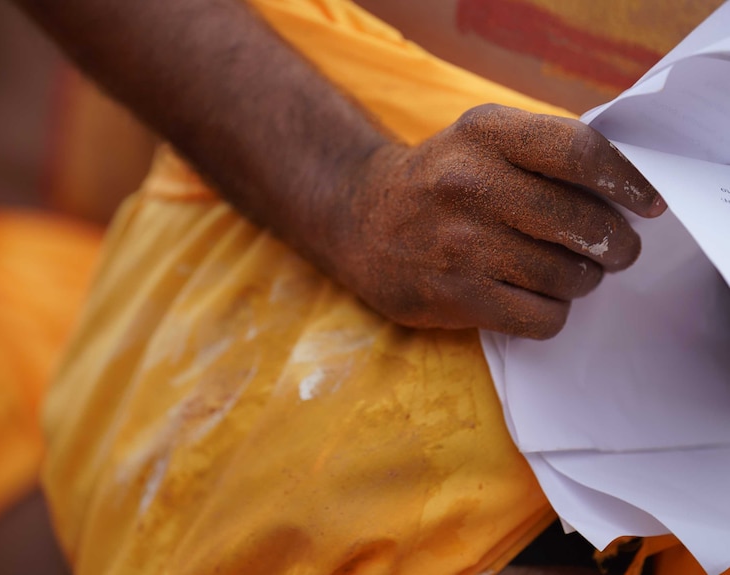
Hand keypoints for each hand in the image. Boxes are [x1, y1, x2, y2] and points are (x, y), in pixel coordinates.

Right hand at [322, 104, 664, 338]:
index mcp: (484, 135)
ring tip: (564, 272)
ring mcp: (459, 245)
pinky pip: (541, 317)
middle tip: (614, 251)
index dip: (626, 181)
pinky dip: (551, 312)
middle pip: (583, 224)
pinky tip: (534, 296)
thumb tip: (624, 192)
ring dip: (580, 280)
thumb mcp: (480, 139)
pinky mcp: (454, 296)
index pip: (579, 153)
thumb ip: (545, 150)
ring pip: (568, 277)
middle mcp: (469, 185)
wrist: (359, 220)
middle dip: (614, 245)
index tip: (646, 203)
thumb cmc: (437, 181)